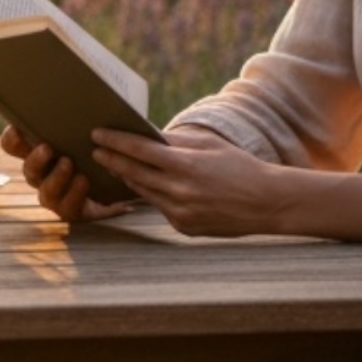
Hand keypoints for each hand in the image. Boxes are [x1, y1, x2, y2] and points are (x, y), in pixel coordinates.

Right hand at [2, 124, 136, 223]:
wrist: (124, 182)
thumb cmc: (101, 147)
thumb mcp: (89, 129)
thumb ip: (79, 116)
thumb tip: (78, 78)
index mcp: (40, 151)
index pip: (14, 145)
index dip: (11, 138)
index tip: (17, 127)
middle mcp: (43, 175)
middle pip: (28, 170)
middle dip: (35, 159)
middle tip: (47, 147)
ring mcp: (56, 195)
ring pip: (44, 192)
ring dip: (55, 178)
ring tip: (69, 164)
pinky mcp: (72, 211)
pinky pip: (66, 206)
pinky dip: (74, 193)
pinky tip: (84, 180)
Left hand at [85, 125, 281, 237]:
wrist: (267, 203)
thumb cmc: (240, 167)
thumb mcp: (209, 145)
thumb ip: (176, 141)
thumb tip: (147, 135)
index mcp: (185, 165)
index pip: (139, 150)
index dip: (115, 141)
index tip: (96, 134)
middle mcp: (179, 191)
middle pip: (133, 173)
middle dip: (112, 160)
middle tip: (94, 150)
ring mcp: (180, 212)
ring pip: (143, 192)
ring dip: (128, 178)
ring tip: (114, 165)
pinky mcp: (183, 227)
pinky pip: (160, 207)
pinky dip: (154, 195)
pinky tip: (147, 185)